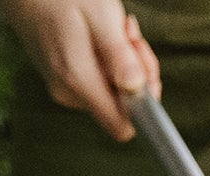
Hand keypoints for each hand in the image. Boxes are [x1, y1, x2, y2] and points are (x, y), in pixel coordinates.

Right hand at [0, 0, 159, 140]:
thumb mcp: (99, 16)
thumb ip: (119, 56)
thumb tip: (137, 89)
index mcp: (77, 81)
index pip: (123, 126)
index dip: (144, 104)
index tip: (143, 68)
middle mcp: (69, 93)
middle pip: (122, 108)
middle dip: (137, 73)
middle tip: (130, 35)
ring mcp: (65, 89)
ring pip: (114, 92)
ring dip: (125, 62)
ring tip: (116, 29)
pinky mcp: (65, 81)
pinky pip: (100, 81)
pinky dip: (110, 60)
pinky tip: (102, 35)